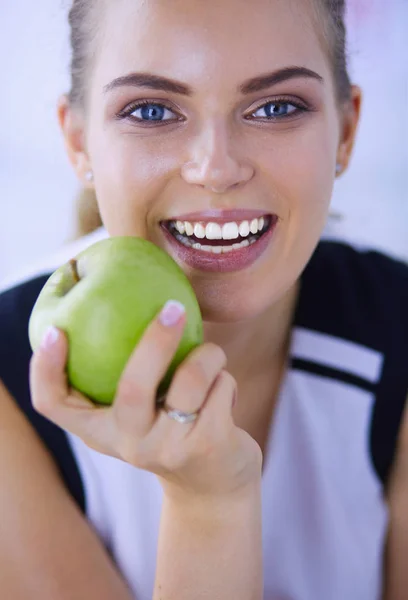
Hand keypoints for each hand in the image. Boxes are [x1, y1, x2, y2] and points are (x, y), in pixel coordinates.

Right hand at [29, 301, 261, 501]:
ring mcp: (170, 447)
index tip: (55, 331)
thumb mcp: (138, 415)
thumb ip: (126, 377)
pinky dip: (225, 379)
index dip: (45, 368)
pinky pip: (221, 386)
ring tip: (211, 356)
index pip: (53, 404)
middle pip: (133, 387)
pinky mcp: (209, 445)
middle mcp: (129, 442)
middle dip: (155, 341)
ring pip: (193, 378)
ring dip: (209, 354)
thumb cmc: (169, 432)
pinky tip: (222, 394)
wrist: (212, 488)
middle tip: (171, 307)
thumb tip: (121, 301)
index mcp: (101, 429)